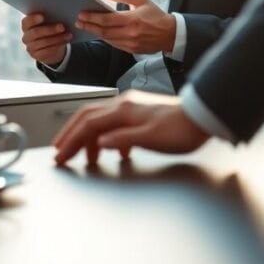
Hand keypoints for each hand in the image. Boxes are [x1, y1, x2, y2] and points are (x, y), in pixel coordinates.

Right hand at [21, 13, 72, 66]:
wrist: (50, 46)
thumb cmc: (49, 28)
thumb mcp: (48, 22)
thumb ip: (49, 17)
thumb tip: (59, 13)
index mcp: (26, 26)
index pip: (26, 22)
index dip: (33, 19)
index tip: (43, 16)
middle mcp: (26, 37)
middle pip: (35, 32)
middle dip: (50, 29)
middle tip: (62, 26)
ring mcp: (30, 47)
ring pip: (43, 42)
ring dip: (57, 38)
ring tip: (68, 34)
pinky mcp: (37, 56)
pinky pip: (47, 51)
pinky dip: (58, 45)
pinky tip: (66, 40)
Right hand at [52, 90, 209, 164]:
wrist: (203, 117)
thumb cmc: (181, 129)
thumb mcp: (150, 139)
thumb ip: (122, 140)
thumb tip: (100, 142)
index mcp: (122, 110)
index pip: (87, 125)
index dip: (70, 140)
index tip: (60, 156)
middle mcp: (123, 105)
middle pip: (87, 118)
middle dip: (71, 136)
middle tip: (61, 153)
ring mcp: (131, 109)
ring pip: (100, 122)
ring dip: (88, 139)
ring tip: (86, 157)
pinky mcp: (140, 114)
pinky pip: (115, 125)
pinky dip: (107, 138)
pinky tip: (114, 152)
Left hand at [75, 0, 175, 53]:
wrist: (171, 34)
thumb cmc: (156, 15)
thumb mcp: (142, 0)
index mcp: (132, 19)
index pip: (107, 19)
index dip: (92, 17)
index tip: (82, 14)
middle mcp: (130, 33)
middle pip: (104, 31)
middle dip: (89, 26)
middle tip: (78, 21)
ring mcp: (131, 43)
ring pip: (108, 39)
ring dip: (95, 33)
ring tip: (86, 26)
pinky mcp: (132, 50)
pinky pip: (115, 45)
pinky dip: (106, 38)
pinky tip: (99, 33)